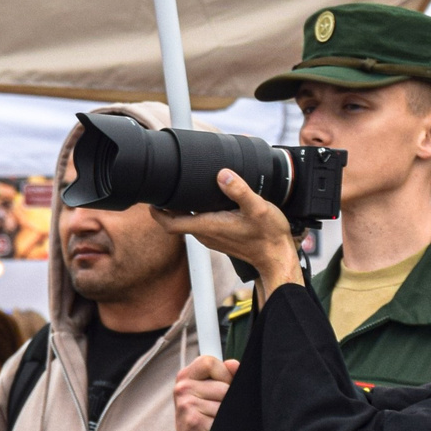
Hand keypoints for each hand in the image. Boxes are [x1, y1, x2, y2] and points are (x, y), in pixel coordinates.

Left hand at [156, 170, 304, 292]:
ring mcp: (212, 237)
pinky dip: (195, 212)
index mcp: (208, 226)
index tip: (152, 198)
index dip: (157, 211)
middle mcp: (206, 234)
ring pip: (187, 222)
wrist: (277, 257)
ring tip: (182, 189)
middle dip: (167, 205)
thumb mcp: (257, 208)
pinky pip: (200, 224)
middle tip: (167, 185)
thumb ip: (239, 190)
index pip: (170, 223)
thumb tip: (222, 174)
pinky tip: (205, 200)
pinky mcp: (220, 237)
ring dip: (181, 208)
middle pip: (176, 220)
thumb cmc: (268, 236)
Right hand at [170, 356, 240, 430]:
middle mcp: (182, 389)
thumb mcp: (208, 392)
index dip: (224, 374)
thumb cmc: (201, 418)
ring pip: (226, 404)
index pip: (210, 362)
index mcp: (185, 377)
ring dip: (228, 415)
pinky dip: (225, 427)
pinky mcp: (194, 422)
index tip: (222, 387)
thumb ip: (223, 376)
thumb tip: (234, 364)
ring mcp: (187, 405)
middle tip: (217, 411)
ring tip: (215, 422)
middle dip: (228, 400)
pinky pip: (224, 420)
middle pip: (224, 386)